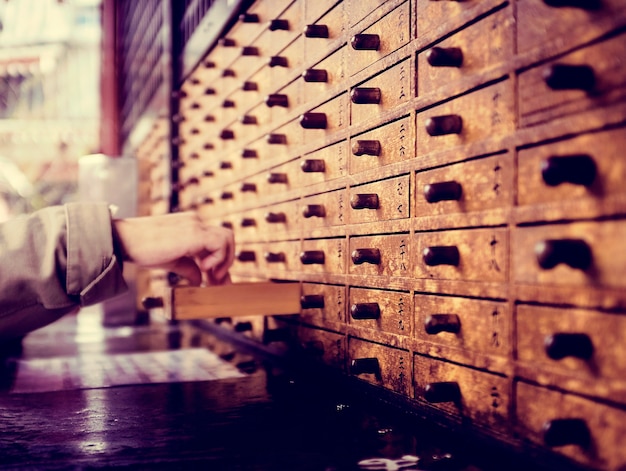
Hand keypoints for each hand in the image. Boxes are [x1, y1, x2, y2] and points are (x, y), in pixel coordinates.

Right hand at [113, 211, 234, 285]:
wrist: (124, 240)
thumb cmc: (142, 248)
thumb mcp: (171, 261)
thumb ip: (189, 268)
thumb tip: (199, 280)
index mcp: (190, 227)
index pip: (215, 242)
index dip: (220, 262)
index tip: (215, 280)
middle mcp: (195, 223)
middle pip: (226, 238)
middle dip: (226, 262)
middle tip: (217, 281)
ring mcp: (196, 226)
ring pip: (227, 238)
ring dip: (224, 260)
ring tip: (211, 276)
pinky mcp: (194, 233)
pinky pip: (220, 243)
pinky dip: (218, 258)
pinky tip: (204, 269)